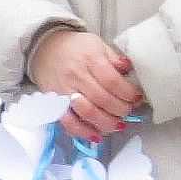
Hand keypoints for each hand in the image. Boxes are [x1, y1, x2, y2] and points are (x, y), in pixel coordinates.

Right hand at [28, 29, 143, 141]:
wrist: (43, 48)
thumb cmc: (74, 47)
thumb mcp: (97, 44)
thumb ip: (115, 58)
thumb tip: (130, 70)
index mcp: (90, 59)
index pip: (113, 82)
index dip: (129, 94)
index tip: (137, 97)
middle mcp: (76, 75)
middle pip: (103, 99)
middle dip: (122, 110)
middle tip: (128, 110)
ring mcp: (64, 90)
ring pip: (88, 113)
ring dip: (107, 123)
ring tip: (118, 124)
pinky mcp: (54, 102)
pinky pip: (68, 122)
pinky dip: (83, 132)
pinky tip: (96, 135)